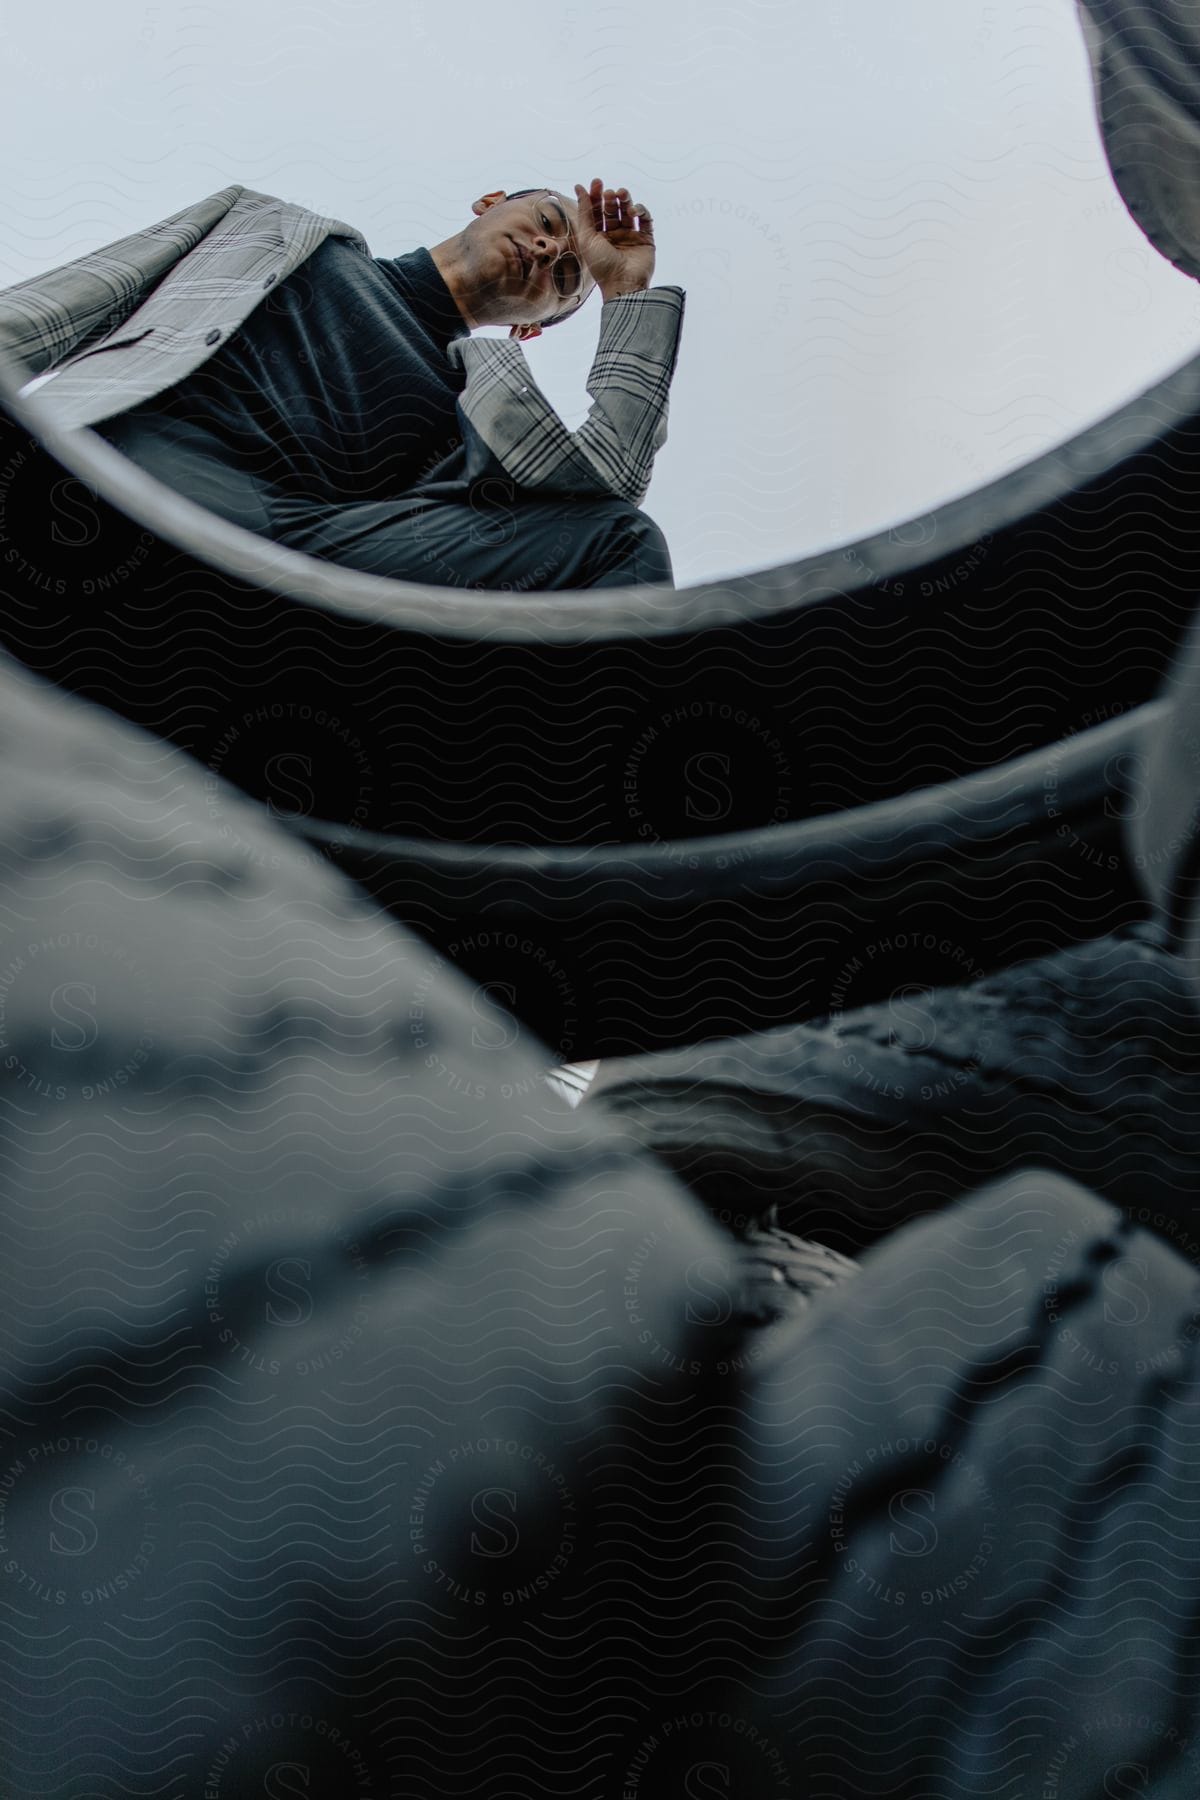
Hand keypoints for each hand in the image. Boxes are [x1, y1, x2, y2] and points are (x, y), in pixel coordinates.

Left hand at [572, 178, 655, 297]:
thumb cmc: (601, 265)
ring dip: (625, 200)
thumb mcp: (586, 237)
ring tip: (622, 194)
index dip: (596, 195)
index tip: (596, 182)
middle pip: (612, 209)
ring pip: (628, 211)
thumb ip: (584, 211)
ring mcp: (631, 237)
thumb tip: (579, 187)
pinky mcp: (646, 239)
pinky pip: (645, 220)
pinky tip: (634, 211)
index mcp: (598, 236)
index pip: (597, 210)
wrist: (623, 284)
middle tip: (609, 192)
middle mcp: (614, 236)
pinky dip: (641, 210)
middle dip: (610, 197)